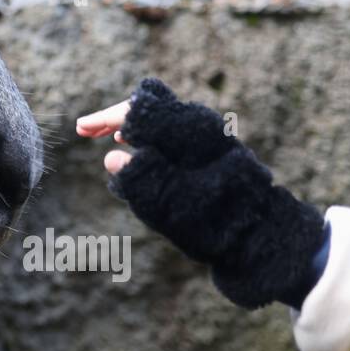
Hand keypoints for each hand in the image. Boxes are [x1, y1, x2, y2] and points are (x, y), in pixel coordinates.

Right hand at [77, 79, 326, 309]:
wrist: (267, 241)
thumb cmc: (220, 227)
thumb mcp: (174, 207)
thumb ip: (141, 181)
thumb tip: (112, 157)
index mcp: (190, 137)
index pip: (140, 112)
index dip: (107, 118)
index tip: (82, 129)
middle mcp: (201, 130)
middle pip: (150, 109)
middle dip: (116, 118)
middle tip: (87, 131)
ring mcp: (209, 141)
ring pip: (161, 120)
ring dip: (131, 126)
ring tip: (108, 137)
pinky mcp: (213, 154)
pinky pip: (174, 134)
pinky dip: (150, 137)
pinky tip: (137, 148)